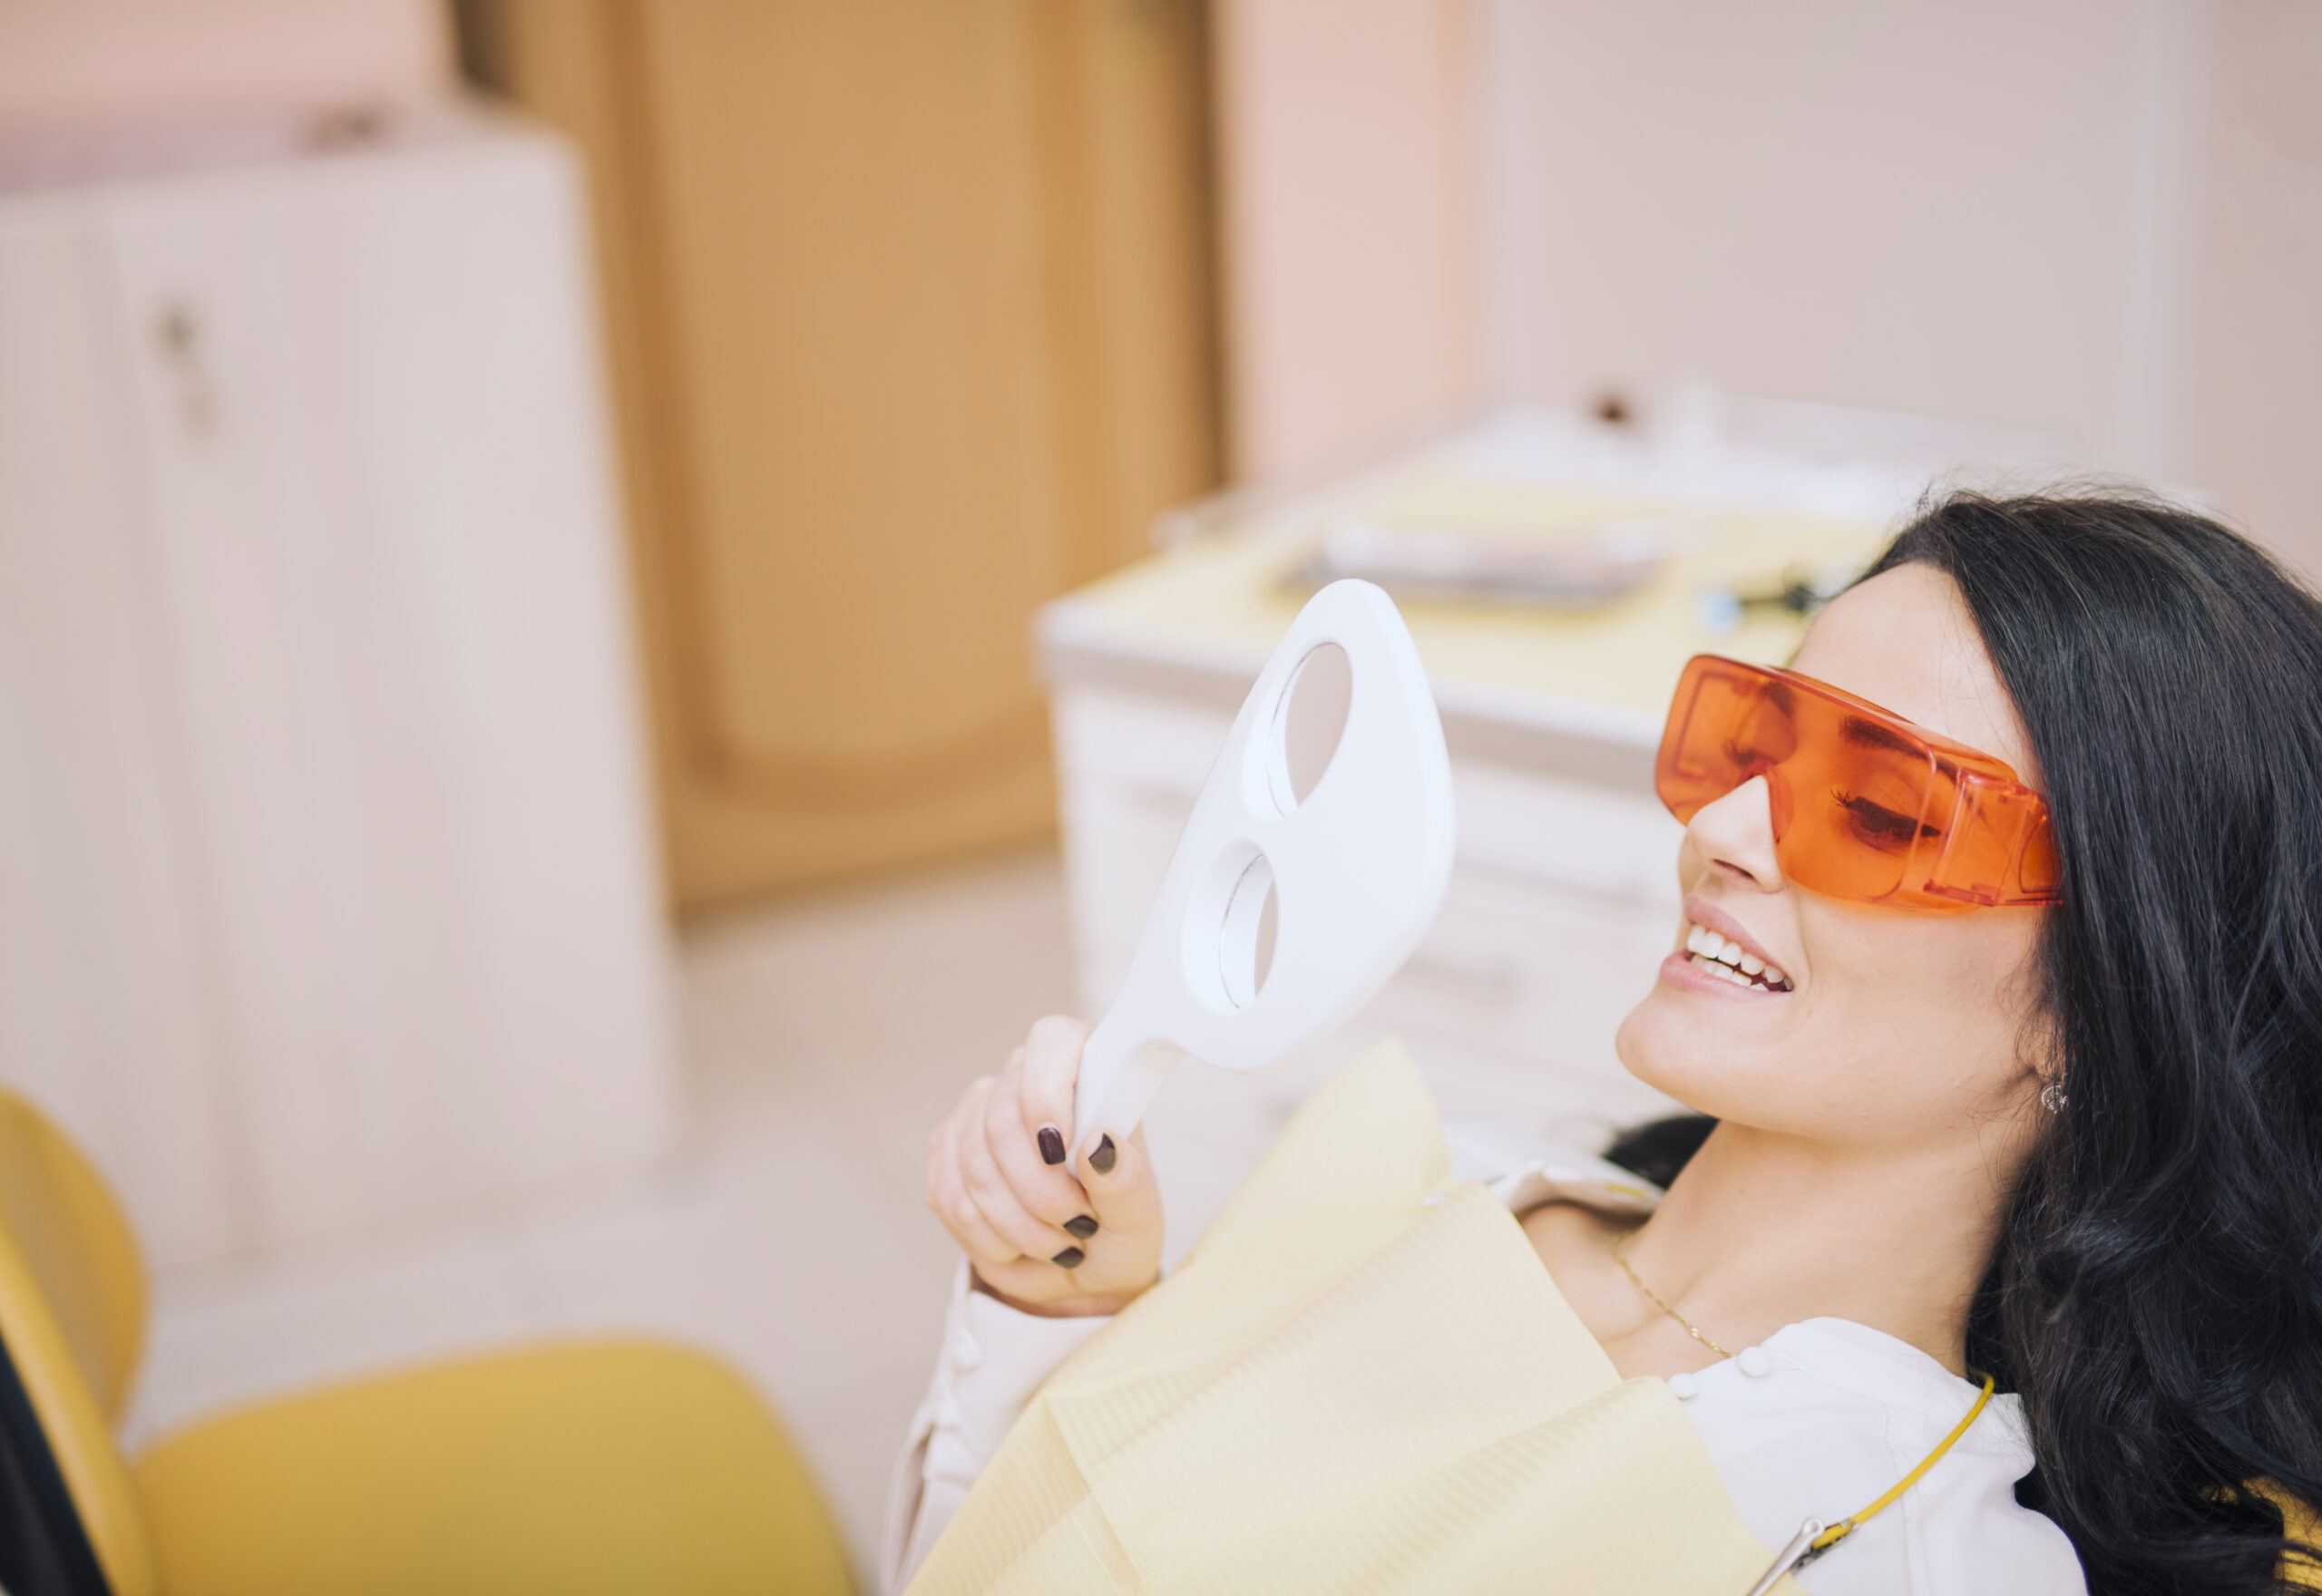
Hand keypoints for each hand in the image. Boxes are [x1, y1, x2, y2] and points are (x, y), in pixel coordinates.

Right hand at [924, 1015, 1161, 1316]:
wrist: (1084, 1268)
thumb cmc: (1117, 1227)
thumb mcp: (1138, 1216)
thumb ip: (1125, 1180)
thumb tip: (1098, 1144)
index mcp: (1084, 1071)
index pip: (1053, 1042)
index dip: (1047, 1094)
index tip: (1060, 1152)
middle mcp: (1023, 1079)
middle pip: (1003, 1123)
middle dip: (1041, 1193)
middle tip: (1078, 1225)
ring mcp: (976, 1113)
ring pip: (976, 1170)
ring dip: (1019, 1225)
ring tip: (1058, 1243)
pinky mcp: (946, 1154)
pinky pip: (950, 1199)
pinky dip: (989, 1238)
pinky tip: (1019, 1244)